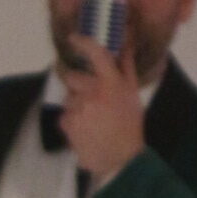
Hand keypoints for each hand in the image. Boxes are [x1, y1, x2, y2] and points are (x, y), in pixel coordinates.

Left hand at [61, 34, 144, 182]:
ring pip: (69, 98)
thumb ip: (126, 67)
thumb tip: (126, 43)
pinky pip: (65, 114)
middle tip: (92, 99)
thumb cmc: (129, 125)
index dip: (83, 43)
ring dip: (77, 105)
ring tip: (93, 119)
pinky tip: (86, 129)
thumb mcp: (132, 94)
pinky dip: (73, 120)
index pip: (97, 54)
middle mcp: (94, 93)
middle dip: (78, 85)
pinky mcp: (68, 123)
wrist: (120, 158)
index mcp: (112, 83)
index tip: (74, 38)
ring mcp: (79, 108)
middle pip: (72, 77)